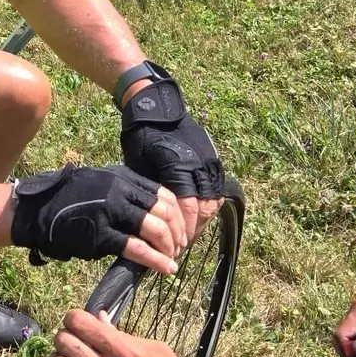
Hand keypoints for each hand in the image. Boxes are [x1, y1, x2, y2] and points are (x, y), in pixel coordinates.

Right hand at [9, 164, 185, 273]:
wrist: (35, 210)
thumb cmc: (67, 199)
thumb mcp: (99, 183)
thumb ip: (124, 192)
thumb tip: (151, 212)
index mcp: (122, 177)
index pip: (163, 194)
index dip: (178, 215)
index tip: (180, 230)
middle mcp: (120, 191)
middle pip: (164, 212)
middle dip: (177, 233)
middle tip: (179, 248)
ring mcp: (110, 212)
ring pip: (154, 229)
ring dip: (169, 247)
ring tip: (171, 259)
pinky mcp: (101, 235)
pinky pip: (136, 248)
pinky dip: (155, 260)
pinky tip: (165, 268)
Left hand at [120, 82, 223, 240]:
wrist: (156, 109)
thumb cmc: (141, 138)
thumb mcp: (140, 167)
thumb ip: (152, 194)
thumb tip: (153, 224)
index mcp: (182, 168)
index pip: (188, 210)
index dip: (181, 232)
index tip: (172, 247)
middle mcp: (202, 167)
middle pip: (204, 210)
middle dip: (192, 231)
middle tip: (179, 246)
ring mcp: (211, 163)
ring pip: (213, 202)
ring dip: (201, 220)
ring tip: (187, 234)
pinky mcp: (213, 160)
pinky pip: (215, 190)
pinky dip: (206, 206)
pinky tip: (195, 216)